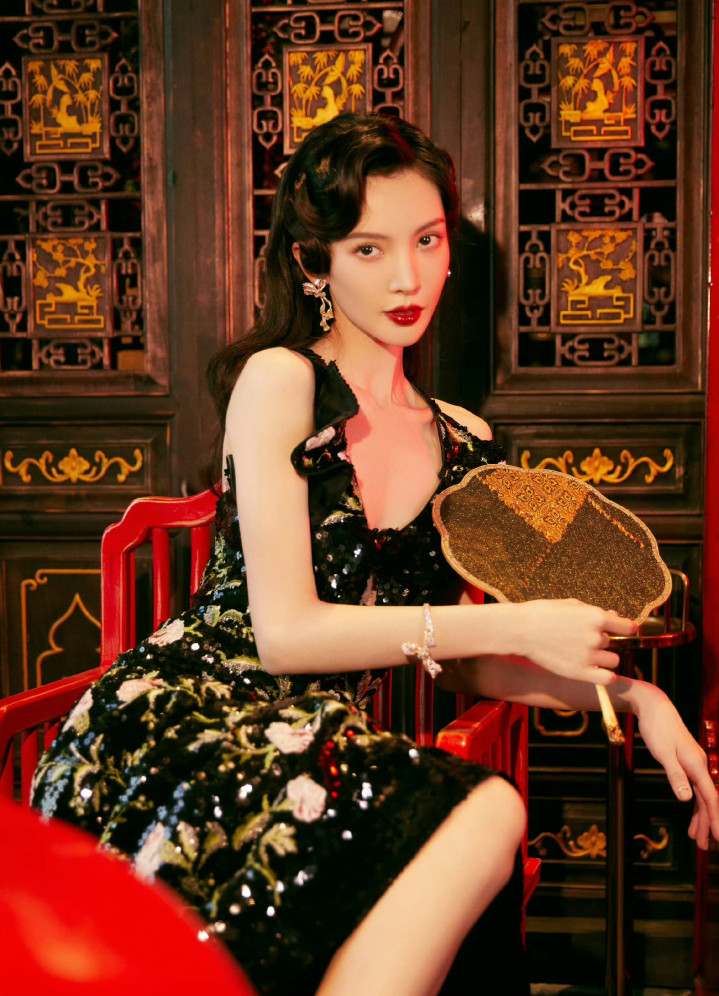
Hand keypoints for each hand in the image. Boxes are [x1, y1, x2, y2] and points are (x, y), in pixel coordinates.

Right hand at [512, 599, 635, 684]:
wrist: (518, 630)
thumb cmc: (542, 613)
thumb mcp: (570, 605)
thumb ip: (593, 611)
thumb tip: (614, 615)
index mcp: (595, 616)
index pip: (627, 626)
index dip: (626, 628)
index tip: (622, 630)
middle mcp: (596, 636)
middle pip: (612, 643)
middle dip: (600, 641)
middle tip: (579, 640)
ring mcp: (589, 656)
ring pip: (612, 660)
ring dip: (603, 658)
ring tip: (584, 655)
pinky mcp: (580, 672)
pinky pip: (607, 678)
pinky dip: (606, 676)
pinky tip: (597, 672)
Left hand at [634, 683, 718, 848]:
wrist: (655, 708)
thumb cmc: (658, 729)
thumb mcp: (663, 754)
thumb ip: (675, 777)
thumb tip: (687, 800)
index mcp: (697, 765)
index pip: (710, 798)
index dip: (716, 819)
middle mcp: (700, 766)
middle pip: (708, 800)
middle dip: (708, 824)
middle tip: (705, 846)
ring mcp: (695, 764)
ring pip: (702, 796)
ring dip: (700, 816)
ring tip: (696, 837)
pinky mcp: (687, 762)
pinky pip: (695, 787)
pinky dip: (693, 802)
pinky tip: (691, 812)